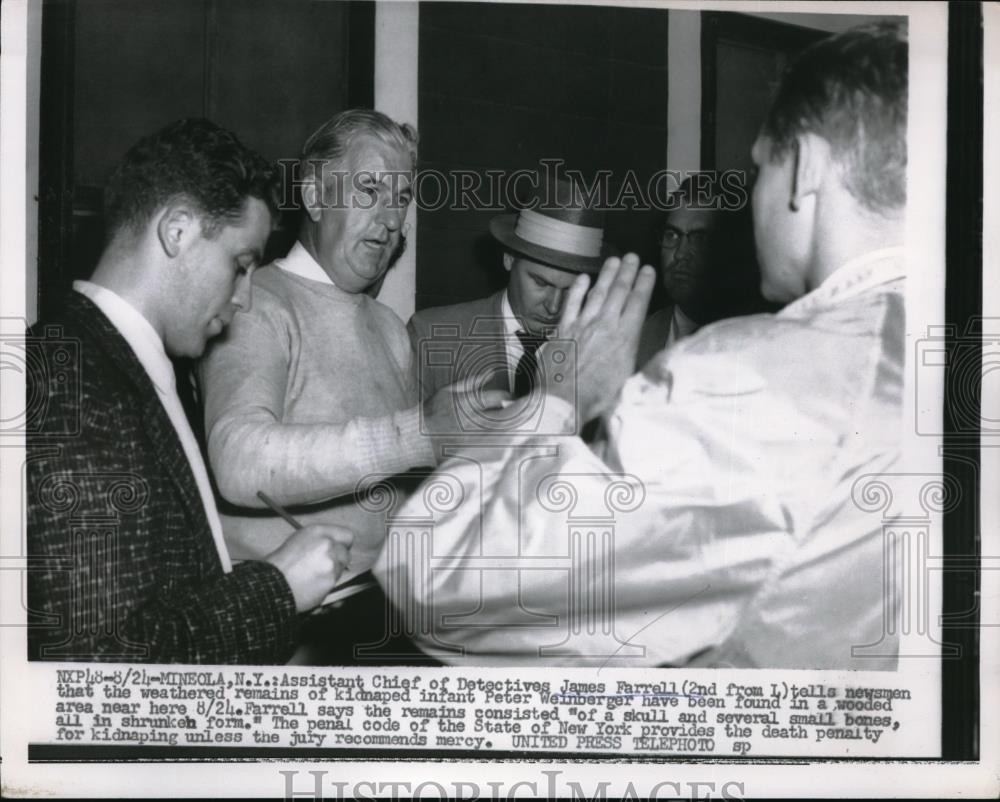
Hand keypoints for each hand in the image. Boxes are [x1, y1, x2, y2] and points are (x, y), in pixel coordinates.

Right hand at [263, 524, 352, 612]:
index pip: (346, 535)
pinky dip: (326, 583)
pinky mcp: (331, 580)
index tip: (339, 549)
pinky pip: (335, 581)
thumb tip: (334, 544)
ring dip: (331, 571)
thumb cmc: (279, 565)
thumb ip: (319, 540)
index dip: (342, 544)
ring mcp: (331, 562)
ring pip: (341, 568)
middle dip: (337, 559)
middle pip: (345, 552)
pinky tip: (312, 584)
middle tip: (322, 565)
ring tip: (312, 575)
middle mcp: (327, 544)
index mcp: (317, 531)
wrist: (272, 585)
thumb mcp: (298, 540)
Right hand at [422, 379, 510, 441]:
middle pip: (507, 415)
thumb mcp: (448, 392)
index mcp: (468, 403)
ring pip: (503, 432)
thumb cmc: (431, 413)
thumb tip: (490, 373)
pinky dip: (498, 442)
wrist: (414, 438)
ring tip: (508, 425)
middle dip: (515, 411)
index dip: (510, 396)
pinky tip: (496, 439)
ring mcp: (473, 439)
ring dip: (509, 427)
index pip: (500, 397)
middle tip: (518, 411)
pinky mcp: (471, 453)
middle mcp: (472, 422)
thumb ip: (471, 383)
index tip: (511, 398)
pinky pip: (493, 447)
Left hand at [542, 253, 654, 423]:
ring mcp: (582, 325)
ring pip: (597, 293)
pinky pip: (571, 303)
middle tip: (633, 257)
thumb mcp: (627, 380)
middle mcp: (605, 327)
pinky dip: (578, 289)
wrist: (563, 401)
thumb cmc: (597, 398)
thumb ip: (633, 358)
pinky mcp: (563, 329)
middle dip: (628, 272)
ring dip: (607, 275)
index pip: (638, 303)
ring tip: (615, 260)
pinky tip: (583, 278)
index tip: (648, 270)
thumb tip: (643, 350)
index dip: (644, 284)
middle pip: (619, 292)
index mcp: (625, 339)